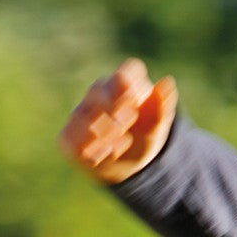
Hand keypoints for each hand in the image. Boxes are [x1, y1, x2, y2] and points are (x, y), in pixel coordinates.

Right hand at [58, 58, 177, 185]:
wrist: (130, 164)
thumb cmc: (144, 135)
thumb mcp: (157, 125)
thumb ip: (162, 105)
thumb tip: (167, 82)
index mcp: (125, 82)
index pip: (126, 72)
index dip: (126, 83)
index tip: (133, 100)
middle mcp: (99, 93)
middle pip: (99, 90)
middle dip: (112, 107)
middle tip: (126, 123)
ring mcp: (81, 112)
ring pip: (82, 114)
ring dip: (102, 130)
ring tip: (122, 144)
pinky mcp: (68, 135)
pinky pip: (70, 138)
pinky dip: (89, 146)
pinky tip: (107, 154)